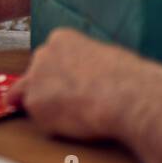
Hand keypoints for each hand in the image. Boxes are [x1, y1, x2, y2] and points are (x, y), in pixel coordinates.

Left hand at [9, 28, 160, 141]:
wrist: (126, 95)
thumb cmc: (127, 77)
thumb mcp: (106, 56)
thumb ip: (86, 62)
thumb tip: (89, 76)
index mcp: (61, 38)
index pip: (51, 57)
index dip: (62, 74)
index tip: (73, 85)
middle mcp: (42, 53)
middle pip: (38, 74)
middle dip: (49, 88)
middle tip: (73, 103)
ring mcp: (35, 77)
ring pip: (34, 96)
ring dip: (50, 106)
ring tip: (78, 114)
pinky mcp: (34, 102)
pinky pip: (40, 118)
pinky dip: (53, 124)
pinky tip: (76, 122)